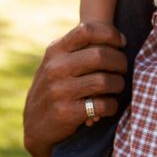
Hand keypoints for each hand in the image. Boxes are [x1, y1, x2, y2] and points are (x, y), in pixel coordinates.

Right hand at [23, 22, 127, 156]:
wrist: (34, 125)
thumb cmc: (53, 88)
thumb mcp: (56, 63)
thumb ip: (77, 49)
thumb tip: (115, 37)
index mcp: (55, 51)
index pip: (87, 30)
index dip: (110, 34)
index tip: (122, 42)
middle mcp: (56, 68)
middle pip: (100, 55)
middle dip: (119, 61)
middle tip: (122, 68)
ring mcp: (60, 90)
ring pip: (104, 81)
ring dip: (118, 84)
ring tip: (117, 86)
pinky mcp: (67, 113)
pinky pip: (103, 105)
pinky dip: (112, 105)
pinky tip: (109, 105)